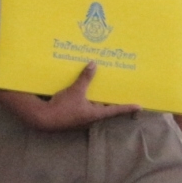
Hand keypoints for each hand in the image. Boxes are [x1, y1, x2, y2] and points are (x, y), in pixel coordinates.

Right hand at [2, 64, 137, 131]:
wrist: (42, 118)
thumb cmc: (63, 107)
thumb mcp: (75, 91)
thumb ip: (85, 78)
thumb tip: (94, 64)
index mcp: (95, 114)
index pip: (115, 110)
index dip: (127, 107)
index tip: (139, 106)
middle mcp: (90, 117)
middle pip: (104, 108)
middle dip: (109, 101)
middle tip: (116, 92)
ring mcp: (80, 118)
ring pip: (92, 107)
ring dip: (95, 99)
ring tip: (98, 89)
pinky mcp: (70, 116)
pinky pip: (81, 107)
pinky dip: (83, 100)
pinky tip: (79, 93)